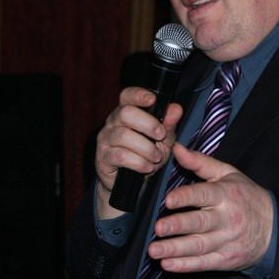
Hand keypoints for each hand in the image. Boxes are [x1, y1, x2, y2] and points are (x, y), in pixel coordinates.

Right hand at [94, 87, 183, 217]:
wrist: (132, 183)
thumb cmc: (147, 154)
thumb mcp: (163, 139)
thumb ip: (169, 124)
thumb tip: (176, 108)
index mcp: (126, 112)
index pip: (127, 96)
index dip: (138, 95)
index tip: (152, 100)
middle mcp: (113, 122)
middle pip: (125, 113)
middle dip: (147, 124)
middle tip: (160, 135)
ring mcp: (105, 139)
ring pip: (123, 136)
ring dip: (145, 148)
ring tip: (156, 157)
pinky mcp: (103, 157)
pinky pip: (120, 156)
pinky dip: (138, 162)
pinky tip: (147, 167)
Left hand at [147, 144, 273, 272]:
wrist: (274, 227)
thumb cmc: (246, 196)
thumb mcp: (228, 174)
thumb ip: (200, 162)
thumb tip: (177, 149)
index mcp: (226, 194)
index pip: (204, 194)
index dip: (186, 197)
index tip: (169, 199)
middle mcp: (226, 218)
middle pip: (200, 223)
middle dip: (178, 225)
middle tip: (159, 227)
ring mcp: (226, 241)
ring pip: (199, 246)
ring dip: (175, 249)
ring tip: (154, 250)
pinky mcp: (225, 259)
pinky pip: (204, 263)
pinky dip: (186, 265)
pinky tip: (169, 264)